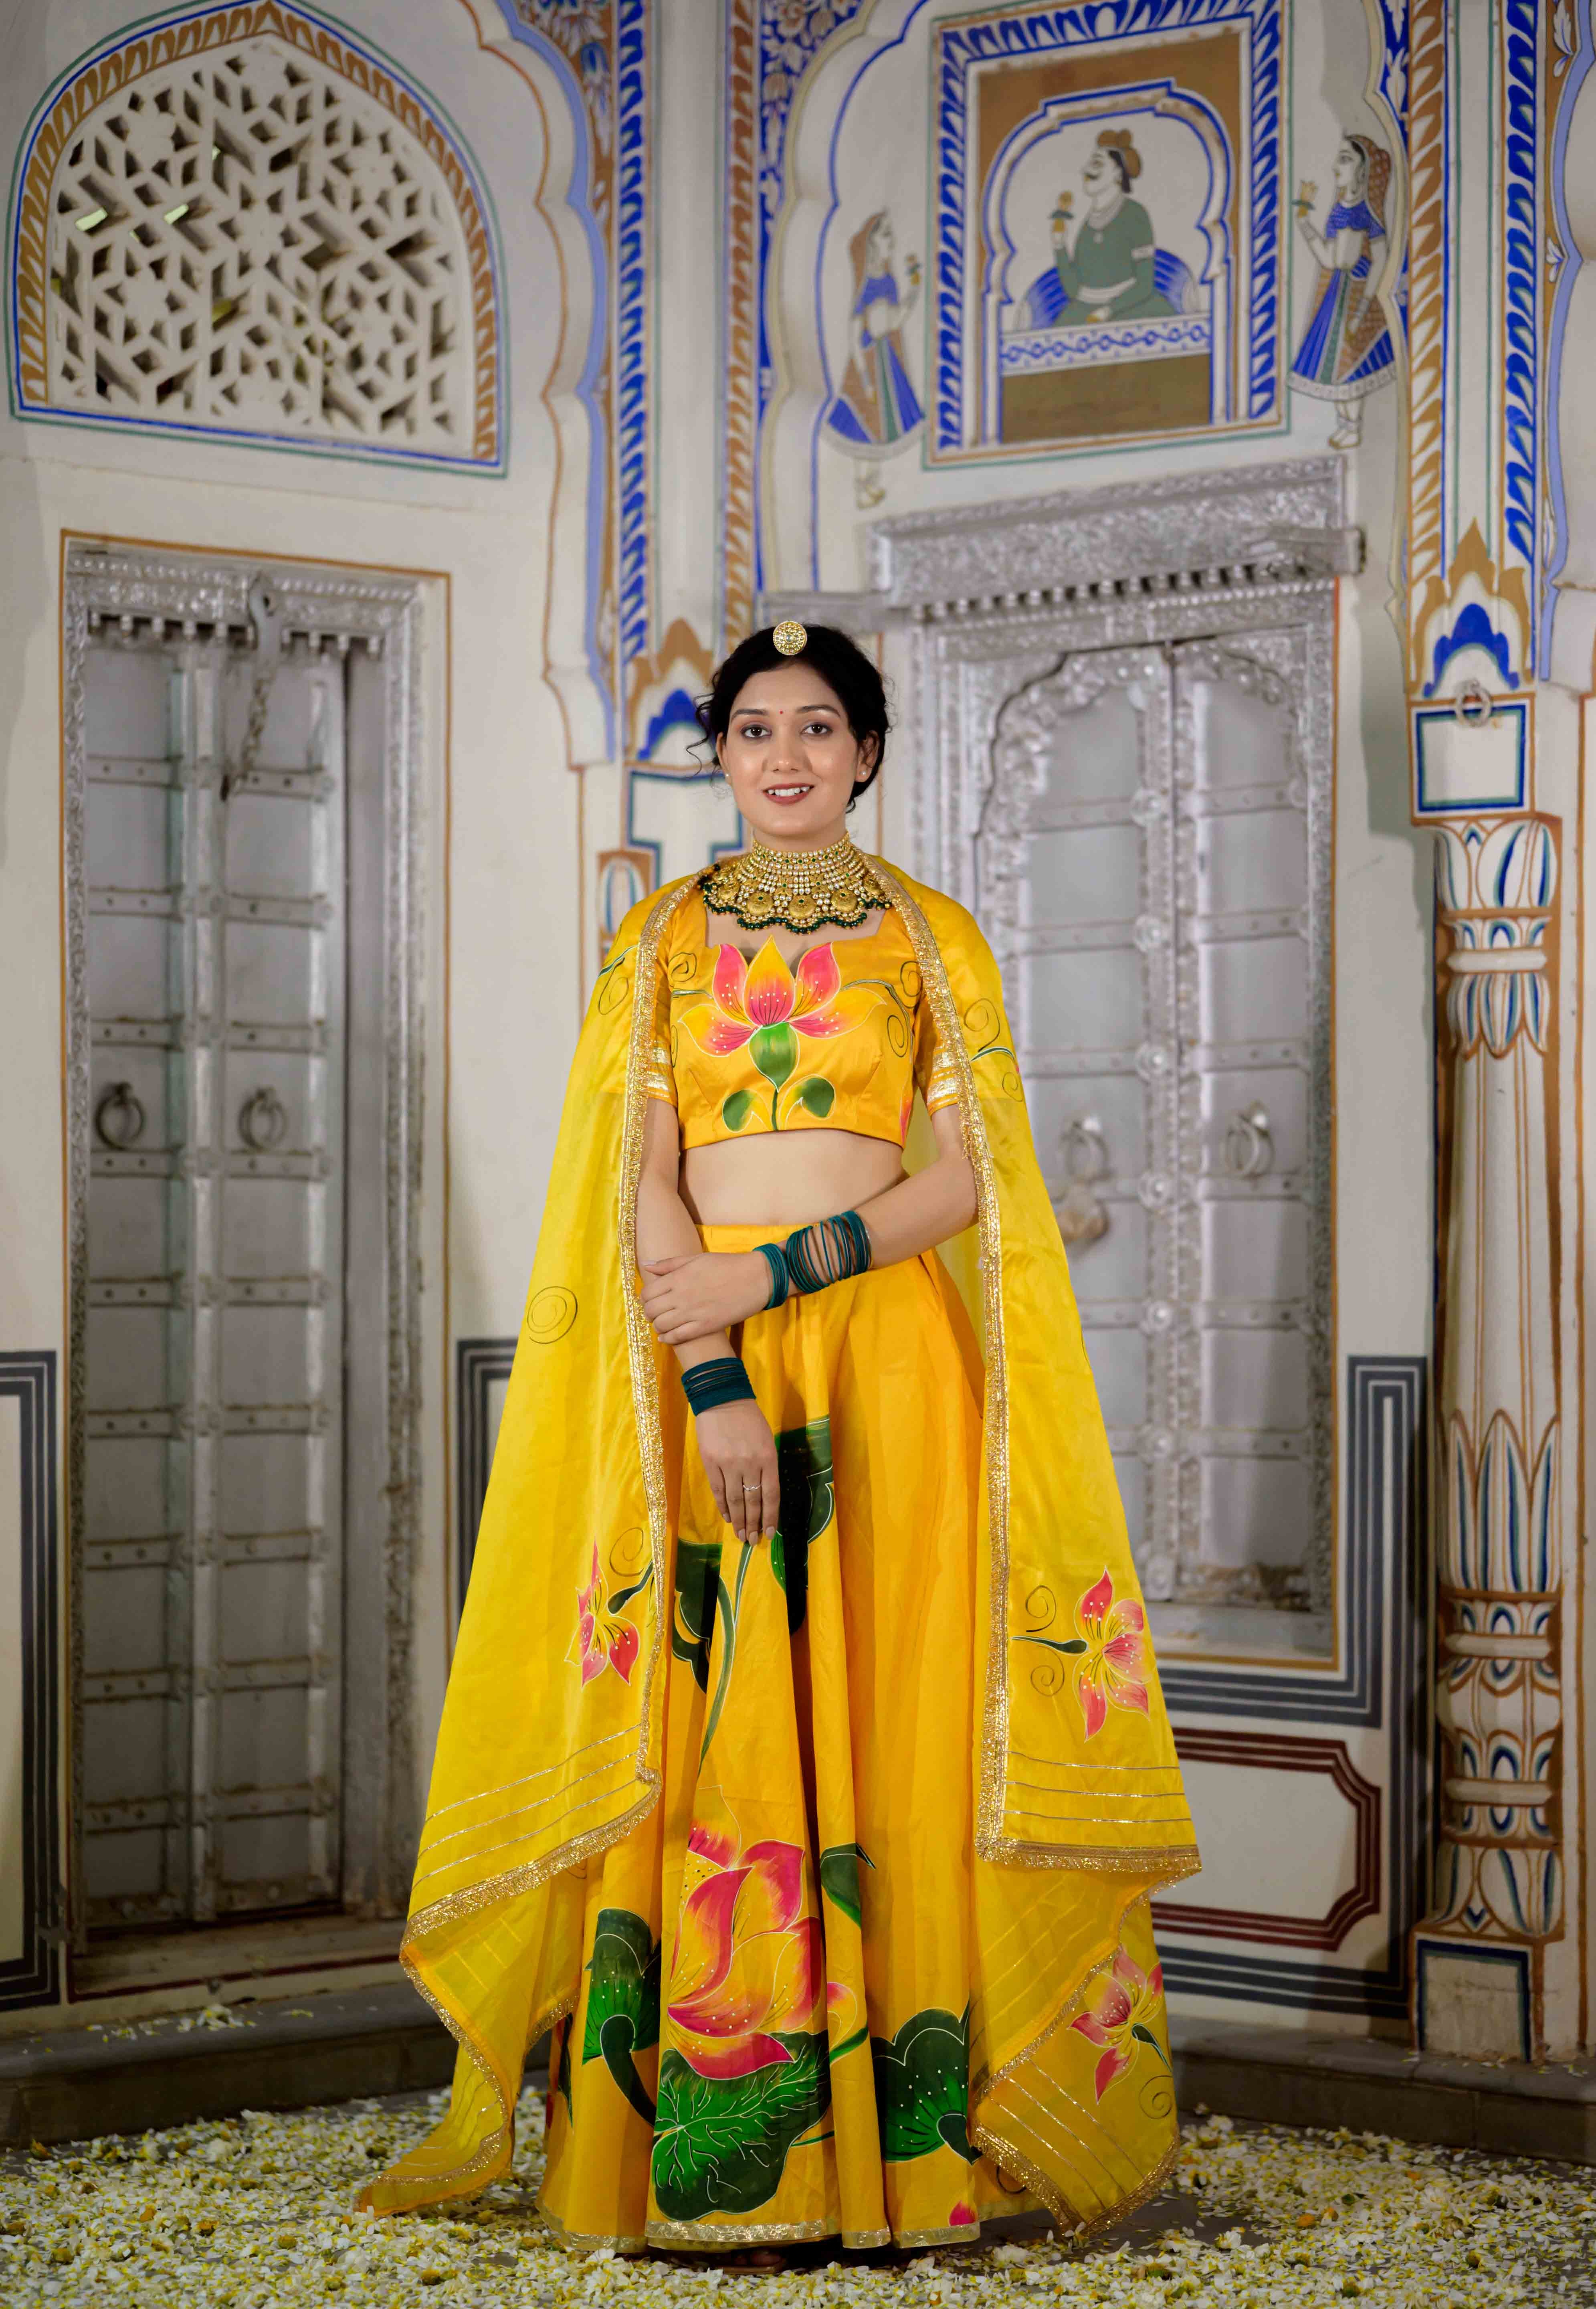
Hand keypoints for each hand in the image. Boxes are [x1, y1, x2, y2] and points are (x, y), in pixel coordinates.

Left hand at [641, 1251, 771, 1345]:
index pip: (647, 1293)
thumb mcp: (696, 1258)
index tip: (651, 1300)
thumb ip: (669, 1263)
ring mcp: (693, 1312)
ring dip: (658, 1326)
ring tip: (663, 1324)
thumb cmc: (726, 1265)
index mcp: (678, 1277)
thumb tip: (646, 1266)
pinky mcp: (705, 1326)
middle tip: (656, 1313)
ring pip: (661, 1326)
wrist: (756, 1278)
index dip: (645, 1299)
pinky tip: (667, 1337)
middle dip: (649, 1313)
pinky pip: (677, 1337)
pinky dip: (668, 1339)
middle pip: (651, 1310)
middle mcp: (681, 1295)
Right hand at [694, 1399, 778, 1541]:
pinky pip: (718, 1491)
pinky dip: (723, 1506)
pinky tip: (727, 1517)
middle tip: (753, 1540)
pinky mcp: (710, 1463)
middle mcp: (749, 1464)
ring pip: (735, 1500)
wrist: (722, 1399)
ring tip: (740, 1535)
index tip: (770, 1532)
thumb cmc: (749, 1419)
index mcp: (768, 1458)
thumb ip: (766, 1466)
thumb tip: (764, 1495)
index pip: (771, 1495)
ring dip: (738, 1521)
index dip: (770, 1516)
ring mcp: (728, 1464)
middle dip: (753, 1524)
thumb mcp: (766, 1440)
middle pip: (752, 1502)